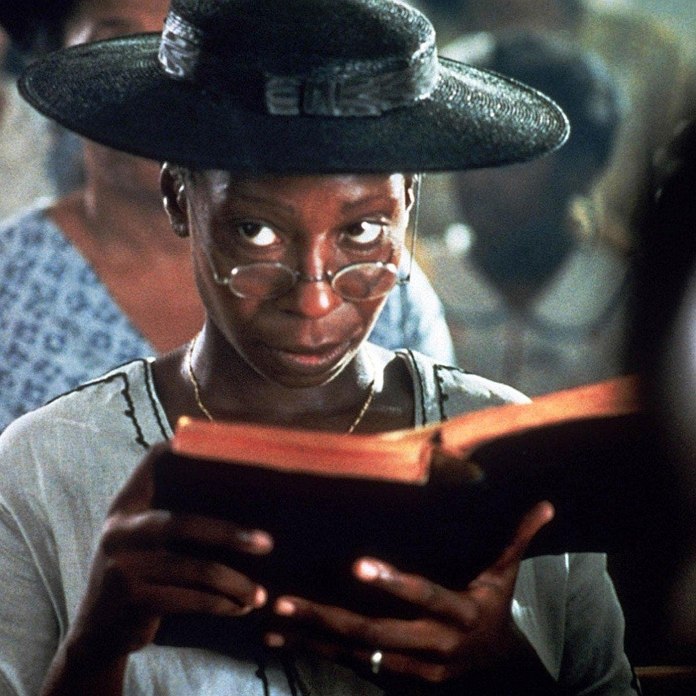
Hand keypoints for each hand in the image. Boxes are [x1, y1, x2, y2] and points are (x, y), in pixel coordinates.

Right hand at [67, 443, 272, 659]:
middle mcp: (119, 531)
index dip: (185, 450)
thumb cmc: (138, 575)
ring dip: (234, 583)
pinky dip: (221, 604)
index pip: (154, 464)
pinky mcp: (132, 600)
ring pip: (195, 569)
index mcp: (126, 506)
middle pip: (183, 523)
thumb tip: (240, 494)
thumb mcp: (140, 540)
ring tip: (258, 593)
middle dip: (230, 534)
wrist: (97, 633)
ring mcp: (122, 566)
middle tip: (266, 544)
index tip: (229, 452)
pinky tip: (240, 607)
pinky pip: (190, 600)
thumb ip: (170, 516)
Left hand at [265, 501, 553, 682]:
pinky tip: (283, 641)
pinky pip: (353, 664)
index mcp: (460, 613)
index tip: (357, 566)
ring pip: (357, 653)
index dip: (392, 583)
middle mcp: (433, 644)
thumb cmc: (493, 607)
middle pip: (376, 632)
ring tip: (273, 621)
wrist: (497, 665)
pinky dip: (318, 652)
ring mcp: (412, 667)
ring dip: (313, 637)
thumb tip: (545, 504)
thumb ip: (518, 539)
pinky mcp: (396, 678)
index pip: (424, 596)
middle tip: (286, 601)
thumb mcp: (505, 575)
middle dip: (329, 618)